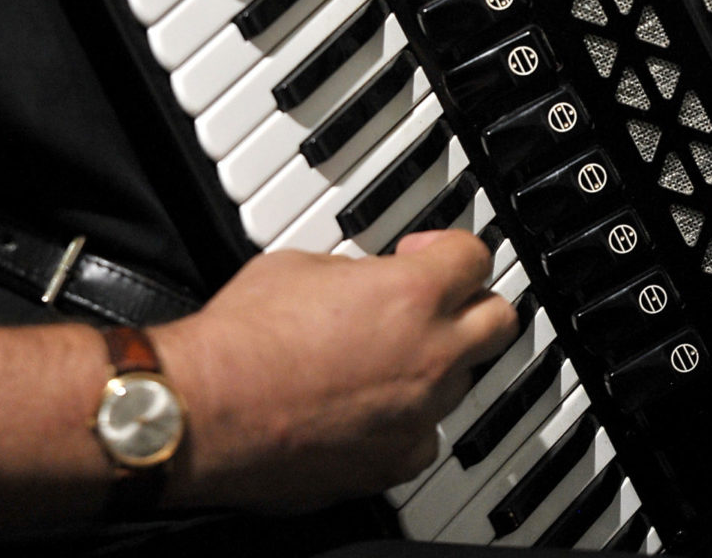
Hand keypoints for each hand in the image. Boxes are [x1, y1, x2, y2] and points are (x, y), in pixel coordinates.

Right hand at [155, 229, 517, 510]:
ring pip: (460, 382)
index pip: (473, 257)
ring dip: (435, 363)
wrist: (213, 409)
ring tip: (385, 353)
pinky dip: (407, 419)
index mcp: (411, 295)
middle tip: (437, 298)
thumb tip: (363, 280)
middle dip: (472, 303)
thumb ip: (354, 272)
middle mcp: (430, 357)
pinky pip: (426, 436)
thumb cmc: (245, 338)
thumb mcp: (300, 264)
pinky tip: (368, 405)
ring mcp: (418, 417)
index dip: (450, 247)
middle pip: (498, 321)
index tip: (428, 251)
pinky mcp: (395, 464)